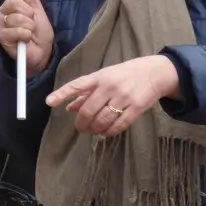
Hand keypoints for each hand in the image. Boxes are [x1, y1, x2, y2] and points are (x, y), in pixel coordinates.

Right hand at [0, 0, 53, 75]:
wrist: (42, 52)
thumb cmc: (40, 32)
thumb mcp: (39, 10)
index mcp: (12, 1)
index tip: (29, 0)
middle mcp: (4, 10)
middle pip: (13, 1)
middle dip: (28, 12)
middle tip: (32, 21)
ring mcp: (1, 24)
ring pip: (16, 17)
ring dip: (29, 26)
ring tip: (30, 32)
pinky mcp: (2, 37)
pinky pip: (15, 30)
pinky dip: (25, 35)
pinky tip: (26, 39)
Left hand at [46, 56, 180, 136]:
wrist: (155, 72)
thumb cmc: (126, 74)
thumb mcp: (106, 77)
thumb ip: (88, 92)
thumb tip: (69, 107)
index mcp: (100, 76)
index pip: (77, 85)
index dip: (62, 93)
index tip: (49, 102)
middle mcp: (110, 86)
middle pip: (88, 111)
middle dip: (82, 123)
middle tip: (81, 128)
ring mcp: (123, 97)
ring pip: (102, 121)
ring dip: (94, 129)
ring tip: (93, 130)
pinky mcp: (136, 108)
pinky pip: (118, 126)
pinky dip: (108, 132)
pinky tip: (105, 132)